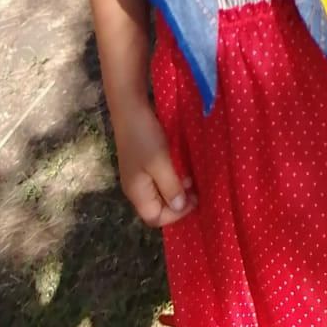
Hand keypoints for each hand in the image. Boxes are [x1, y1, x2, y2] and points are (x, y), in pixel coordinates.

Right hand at [111, 99, 197, 227]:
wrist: (130, 109)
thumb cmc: (145, 137)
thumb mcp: (160, 163)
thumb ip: (170, 187)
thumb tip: (179, 207)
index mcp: (137, 192)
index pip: (155, 218)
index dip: (176, 215)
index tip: (194, 199)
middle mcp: (135, 188)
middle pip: (157, 207)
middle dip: (178, 202)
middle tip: (195, 188)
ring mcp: (138, 175)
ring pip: (160, 192)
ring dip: (177, 188)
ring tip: (191, 177)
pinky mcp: (142, 163)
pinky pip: (159, 179)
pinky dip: (172, 177)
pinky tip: (182, 166)